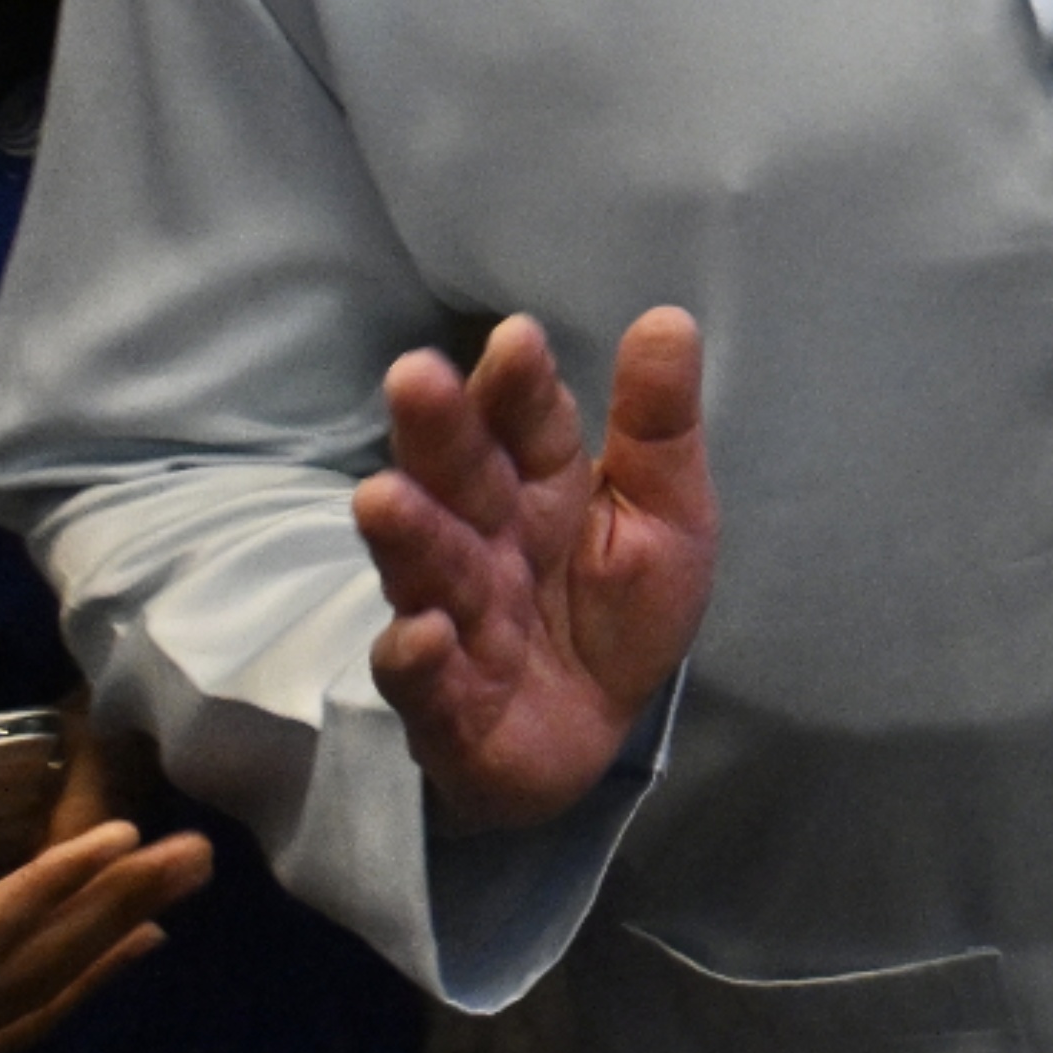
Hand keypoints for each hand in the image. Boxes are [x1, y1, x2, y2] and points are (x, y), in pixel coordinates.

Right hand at [351, 306, 715, 833]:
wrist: (596, 734)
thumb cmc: (622, 610)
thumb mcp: (669, 515)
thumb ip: (659, 427)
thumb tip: (668, 318)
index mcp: (544, 488)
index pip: (528, 425)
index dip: (519, 385)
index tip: (518, 338)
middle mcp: (487, 542)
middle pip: (460, 481)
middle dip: (437, 433)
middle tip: (413, 377)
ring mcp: (457, 620)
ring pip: (428, 571)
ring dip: (408, 536)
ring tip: (382, 498)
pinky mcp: (445, 704)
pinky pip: (424, 681)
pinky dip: (418, 659)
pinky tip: (423, 632)